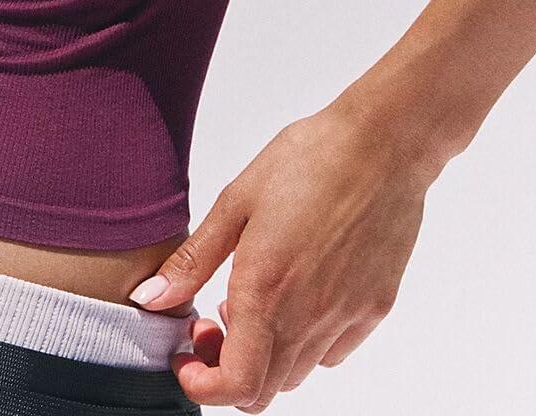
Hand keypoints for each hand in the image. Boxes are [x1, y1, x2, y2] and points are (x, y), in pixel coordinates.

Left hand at [127, 101, 439, 411]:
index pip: (235, 386)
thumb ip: (193, 260)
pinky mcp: (375, 309)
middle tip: (210, 323)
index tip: (184, 355)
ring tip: (251, 300)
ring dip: (264, 358)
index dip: (201, 385)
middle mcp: (309, 317)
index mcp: (266, 290)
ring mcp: (347, 318)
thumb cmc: (308, 160)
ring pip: (297, 375)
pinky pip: (333, 352)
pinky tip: (296, 295)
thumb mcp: (236, 201)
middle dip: (225, 370)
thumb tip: (151, 298)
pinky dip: (305, 344)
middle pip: (263, 391)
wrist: (383, 145)